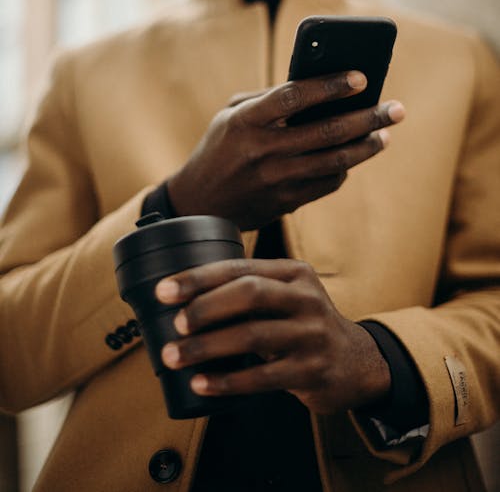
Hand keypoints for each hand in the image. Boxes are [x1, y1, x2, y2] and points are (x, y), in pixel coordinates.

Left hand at [156, 258, 390, 413]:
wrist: (356, 363)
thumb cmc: (303, 326)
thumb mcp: (287, 297)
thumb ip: (249, 291)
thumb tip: (183, 300)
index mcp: (294, 272)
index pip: (240, 267)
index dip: (199, 278)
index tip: (165, 290)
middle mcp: (306, 297)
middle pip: (248, 293)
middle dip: (204, 307)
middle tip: (174, 324)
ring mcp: (312, 334)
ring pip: (252, 336)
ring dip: (206, 347)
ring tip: (175, 356)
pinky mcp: (313, 370)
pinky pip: (263, 377)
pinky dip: (227, 381)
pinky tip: (202, 383)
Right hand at [168, 71, 404, 229]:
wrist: (200, 204)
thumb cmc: (219, 148)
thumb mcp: (230, 115)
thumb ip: (268, 99)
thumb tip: (316, 87)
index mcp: (246, 121)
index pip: (294, 96)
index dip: (330, 86)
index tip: (362, 77)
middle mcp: (262, 150)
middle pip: (326, 131)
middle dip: (368, 118)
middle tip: (396, 108)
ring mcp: (276, 179)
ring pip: (335, 161)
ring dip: (366, 146)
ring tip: (385, 133)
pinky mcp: (286, 202)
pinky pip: (327, 183)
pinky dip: (345, 169)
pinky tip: (356, 155)